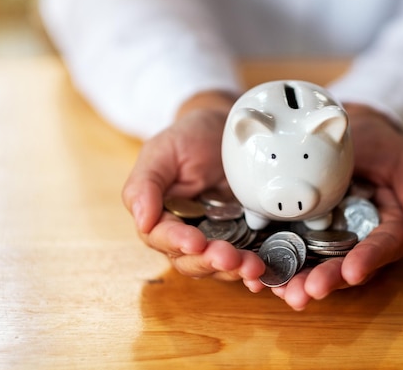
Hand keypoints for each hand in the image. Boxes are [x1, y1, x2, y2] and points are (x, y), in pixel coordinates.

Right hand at [121, 91, 265, 281]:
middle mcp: (185, 233)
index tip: (195, 242)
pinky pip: (245, 258)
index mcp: (160, 216)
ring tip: (252, 267)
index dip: (177, 243)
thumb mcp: (161, 151)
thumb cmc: (188, 137)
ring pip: (218, 265)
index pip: (162, 238)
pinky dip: (252, 269)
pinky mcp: (243, 236)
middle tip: (229, 257)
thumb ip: (144, 184)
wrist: (226, 129)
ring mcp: (216, 237)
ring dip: (234, 269)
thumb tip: (141, 220)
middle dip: (209, 261)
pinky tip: (262, 272)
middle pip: (190, 260)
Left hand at [269, 103, 402, 309]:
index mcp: (388, 229)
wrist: (347, 129)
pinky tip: (259, 275)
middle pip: (345, 265)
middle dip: (326, 280)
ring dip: (297, 280)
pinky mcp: (301, 230)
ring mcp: (328, 237)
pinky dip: (276, 263)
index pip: (382, 247)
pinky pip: (290, 248)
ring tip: (279, 291)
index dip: (368, 260)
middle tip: (304, 292)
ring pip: (316, 264)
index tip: (352, 273)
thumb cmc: (382, 145)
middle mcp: (358, 240)